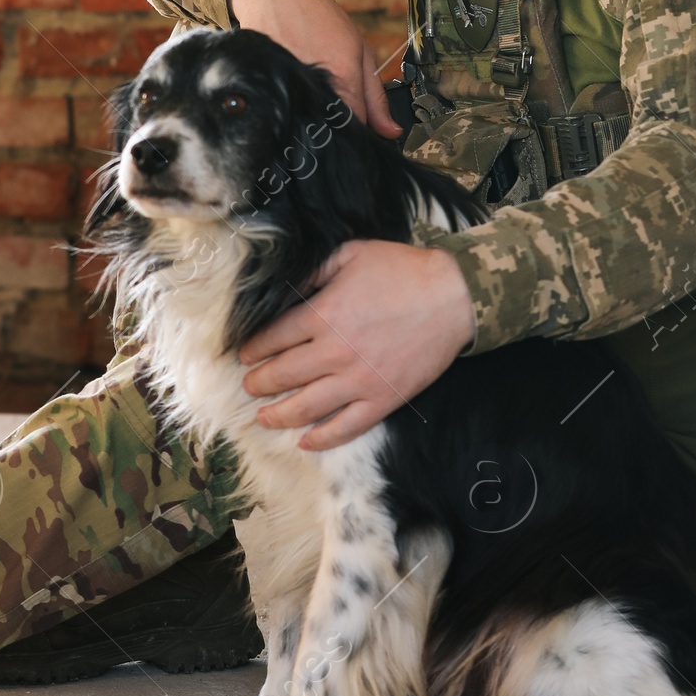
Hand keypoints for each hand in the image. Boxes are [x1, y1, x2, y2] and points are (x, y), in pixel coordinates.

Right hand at [227, 0, 400, 137]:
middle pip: (328, 129)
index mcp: (343, 80)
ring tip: (310, 92)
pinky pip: (282, 110)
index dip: (358, 134)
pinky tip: (291, 87)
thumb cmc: (318, 16)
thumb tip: (391, 131)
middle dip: (334, 126)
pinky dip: (289, 105)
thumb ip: (375, 96)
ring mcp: (287, 89)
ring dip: (310, 117)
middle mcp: (314, 89)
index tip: (359, 130)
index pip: (355, 130)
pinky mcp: (265, 88)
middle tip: (334, 108)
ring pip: (304, 123)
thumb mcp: (360, 50)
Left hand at [238, 240, 474, 448]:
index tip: (244, 355)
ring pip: (306, 407)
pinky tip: (306, 441)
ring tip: (263, 418)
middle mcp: (334, 352)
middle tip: (248, 386)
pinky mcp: (382, 400)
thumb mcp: (349, 254)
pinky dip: (322, 438)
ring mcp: (358, 381)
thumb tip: (284, 287)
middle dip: (259, 383)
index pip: (274, 339)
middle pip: (283, 375)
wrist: (451, 296)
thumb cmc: (400, 269)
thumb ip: (313, 271)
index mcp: (323, 315)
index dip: (254, 349)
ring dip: (279, 415)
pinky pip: (346, 428)